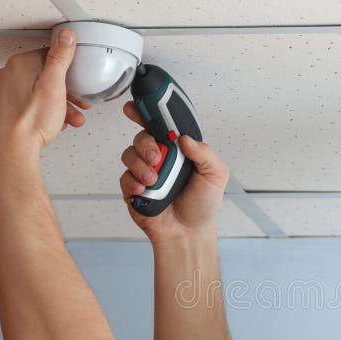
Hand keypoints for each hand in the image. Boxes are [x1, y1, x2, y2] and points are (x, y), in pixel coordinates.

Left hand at [0, 28, 91, 172]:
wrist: (13, 150)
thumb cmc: (30, 123)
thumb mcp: (54, 86)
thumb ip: (60, 58)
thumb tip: (66, 36)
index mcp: (19, 64)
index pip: (50, 55)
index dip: (70, 69)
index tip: (79, 79)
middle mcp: (9, 75)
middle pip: (46, 75)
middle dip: (67, 90)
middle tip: (78, 101)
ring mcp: (6, 92)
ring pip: (40, 92)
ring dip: (60, 104)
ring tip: (72, 117)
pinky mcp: (7, 108)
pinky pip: (32, 103)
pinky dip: (46, 111)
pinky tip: (56, 122)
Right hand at [119, 100, 229, 242]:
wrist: (188, 233)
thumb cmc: (202, 204)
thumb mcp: (215, 175)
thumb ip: (205, 153)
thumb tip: (186, 138)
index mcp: (178, 150)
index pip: (161, 124)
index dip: (148, 112)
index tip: (138, 105)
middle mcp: (160, 157)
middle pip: (142, 136)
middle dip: (146, 143)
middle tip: (156, 156)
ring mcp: (144, 172)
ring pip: (130, 154)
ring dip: (140, 165)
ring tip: (154, 180)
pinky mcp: (133, 188)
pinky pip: (124, 177)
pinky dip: (133, 182)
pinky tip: (144, 189)